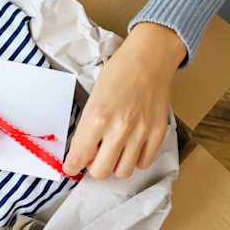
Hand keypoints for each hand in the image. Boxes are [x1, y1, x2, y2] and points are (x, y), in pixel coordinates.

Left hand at [63, 22, 185, 178]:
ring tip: (114, 151)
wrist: (149, 58)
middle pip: (101, 172)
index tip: (71, 167)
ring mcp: (141, 133)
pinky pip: (144, 163)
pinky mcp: (158, 133)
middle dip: (93, 167)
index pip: (78, 157)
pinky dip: (135, 159)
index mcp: (97, 117)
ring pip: (123, 172)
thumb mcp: (93, 97)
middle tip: (94, 156)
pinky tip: (132, 147)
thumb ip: (88, 127)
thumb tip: (83, 153)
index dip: (72, 167)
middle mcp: (119, 129)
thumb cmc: (118, 72)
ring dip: (115, 165)